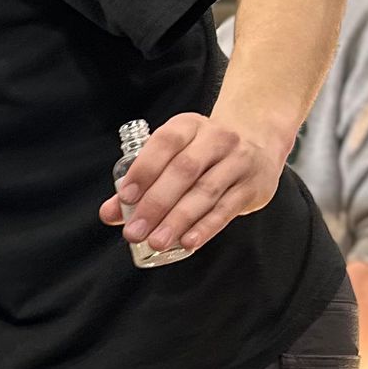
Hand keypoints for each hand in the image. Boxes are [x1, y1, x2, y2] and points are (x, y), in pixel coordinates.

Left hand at [98, 112, 284, 256]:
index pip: (165, 143)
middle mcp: (217, 139)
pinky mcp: (252, 186)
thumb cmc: (202, 153)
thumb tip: (109, 213)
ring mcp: (239, 161)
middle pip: (184, 171)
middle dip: (156, 203)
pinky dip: (205, 227)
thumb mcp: (173, 156)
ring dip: (178, 220)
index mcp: (189, 126)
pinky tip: (187, 242)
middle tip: (135, 231)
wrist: (258, 141)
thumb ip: (140, 183)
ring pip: (205, 192)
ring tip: (156, 242)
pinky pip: (226, 209)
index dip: (144, 170)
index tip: (125, 197)